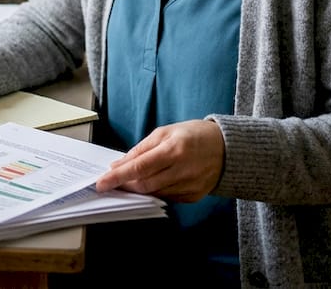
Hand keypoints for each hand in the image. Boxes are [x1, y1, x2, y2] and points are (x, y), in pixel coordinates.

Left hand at [94, 119, 225, 202]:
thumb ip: (141, 149)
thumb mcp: (166, 132)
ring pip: (154, 194)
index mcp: (174, 149)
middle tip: (113, 181)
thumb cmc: (194, 134)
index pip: (138, 168)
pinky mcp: (194, 197)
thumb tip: (119, 165)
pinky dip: (156, 192)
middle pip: (144, 185)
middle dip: (125, 185)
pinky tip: (155, 182)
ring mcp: (190, 186)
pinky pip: (167, 198)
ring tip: (132, 180)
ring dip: (139, 189)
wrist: (228, 148)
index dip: (117, 177)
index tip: (101, 183)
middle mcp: (183, 170)